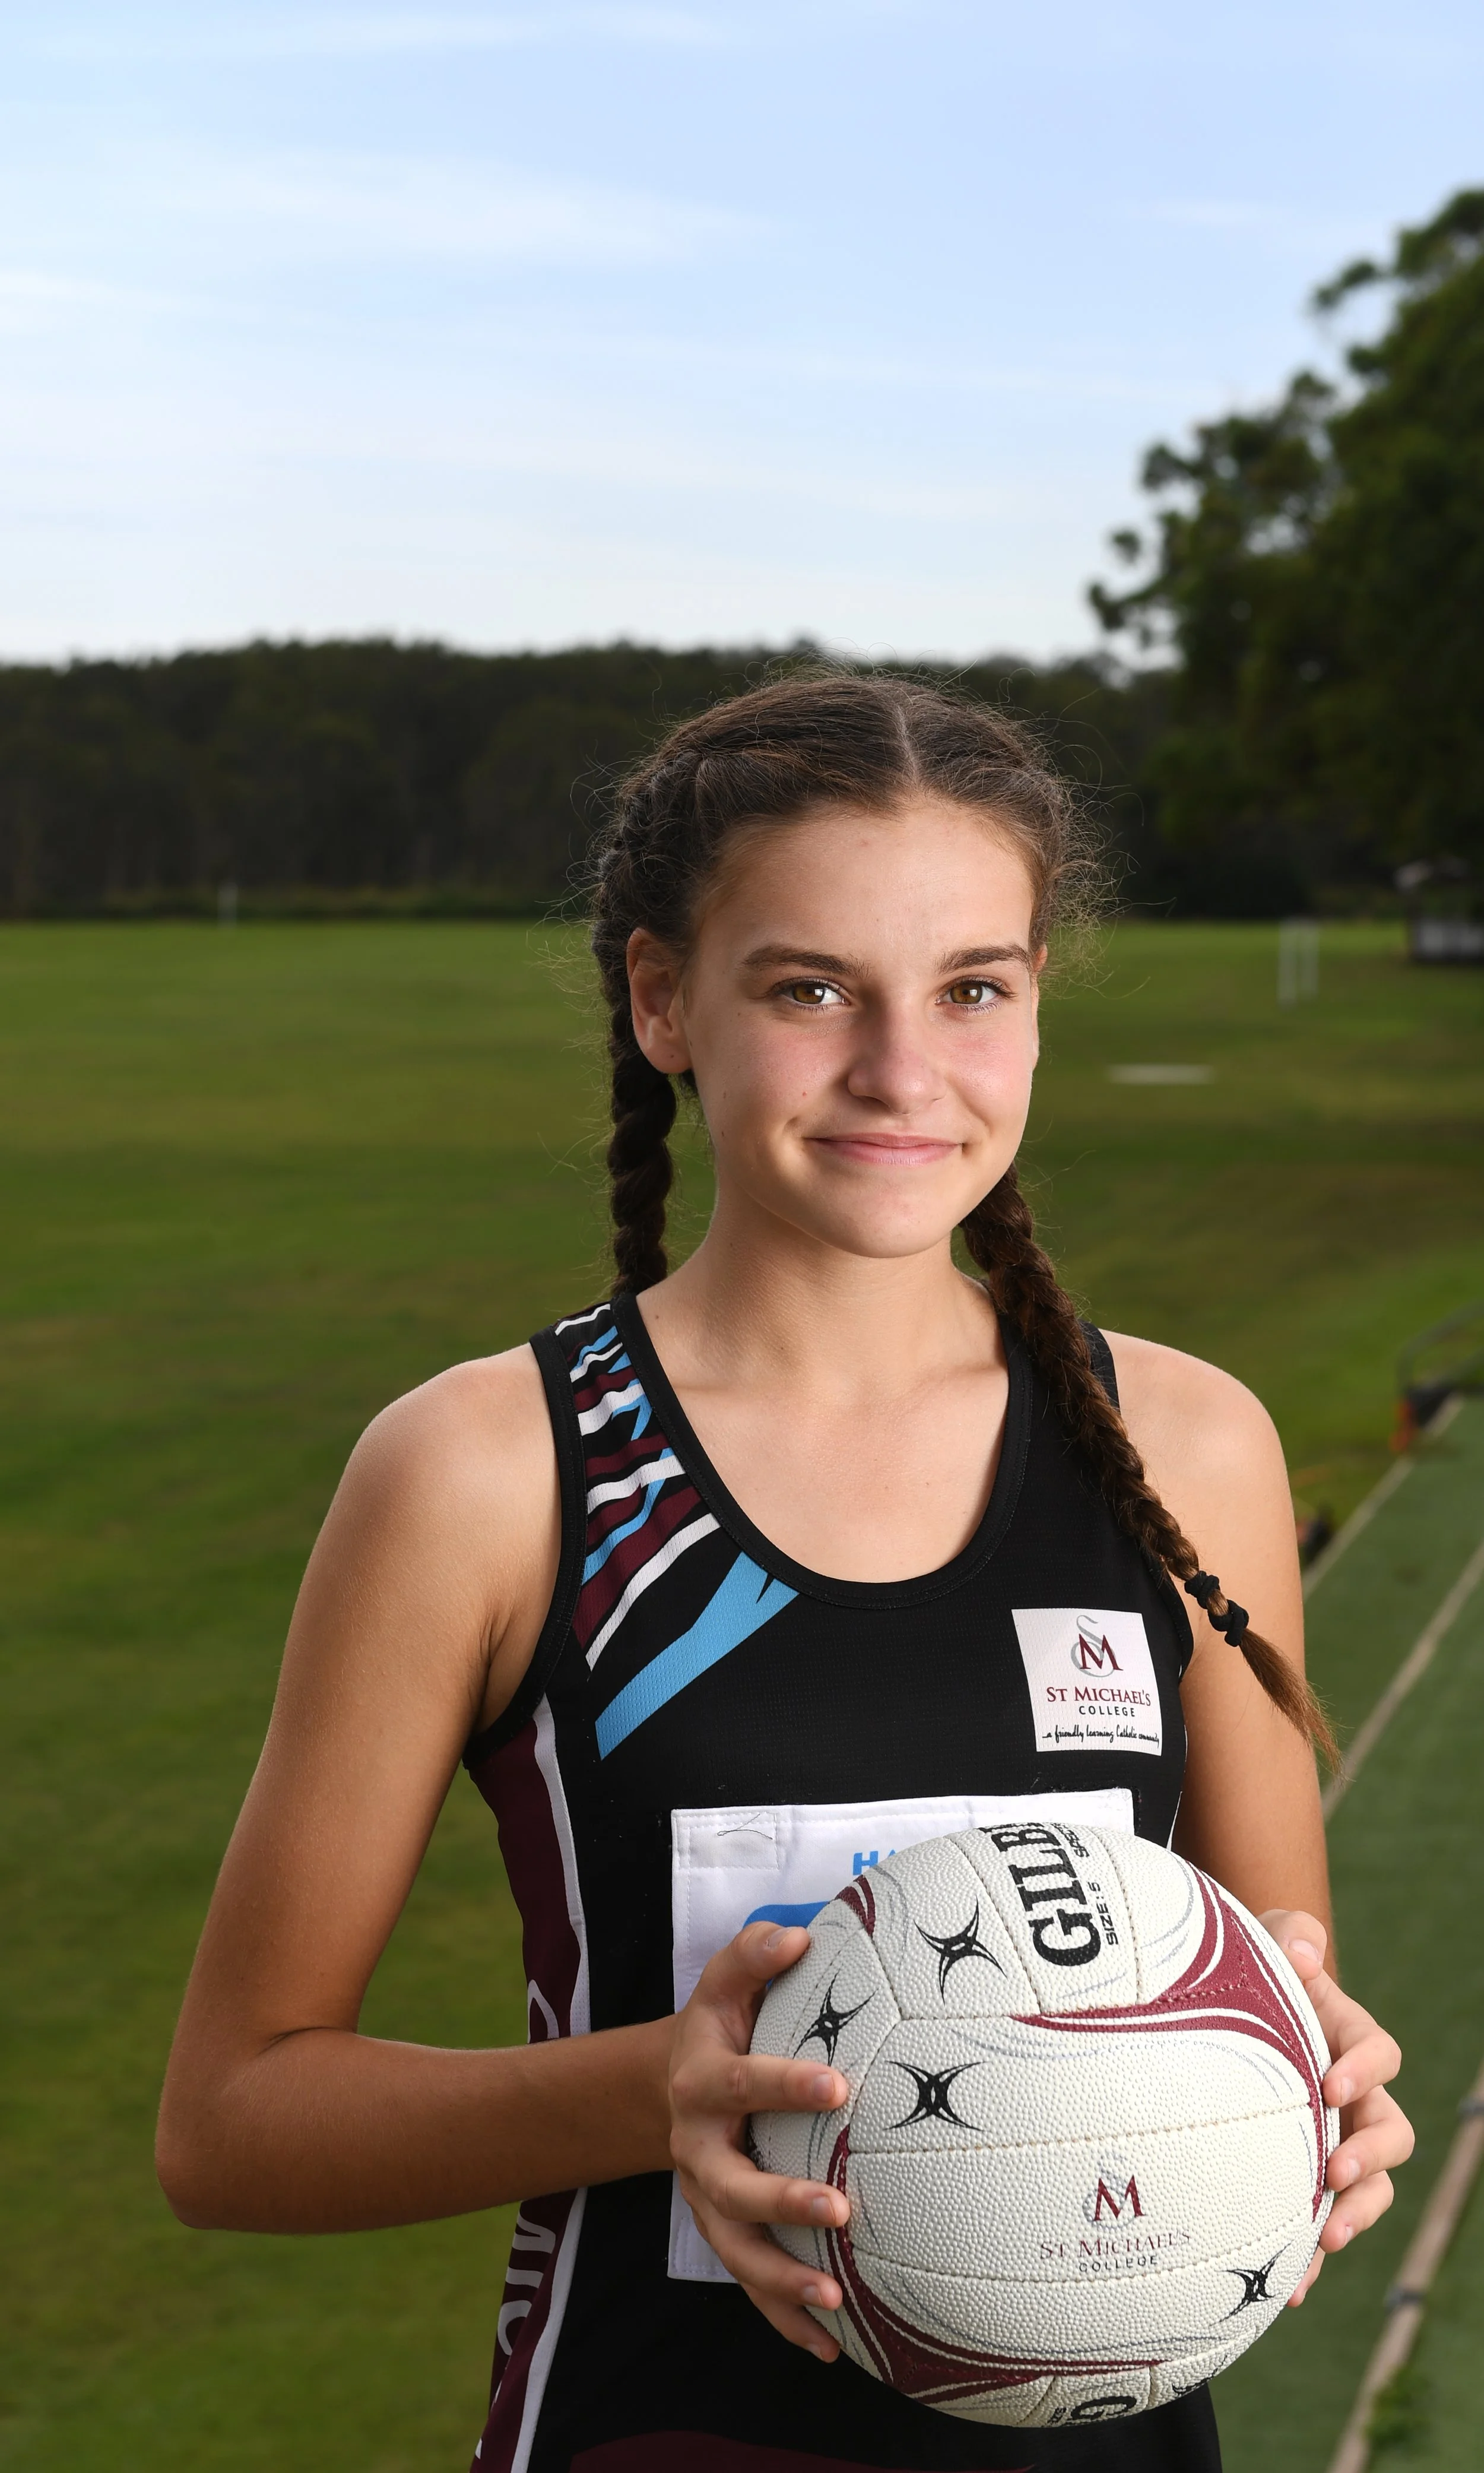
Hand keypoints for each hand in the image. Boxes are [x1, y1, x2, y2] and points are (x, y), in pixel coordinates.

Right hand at [668, 1922, 850, 2359]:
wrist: (669, 2083)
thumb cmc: (723, 2023)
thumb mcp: (725, 1981)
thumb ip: (755, 1953)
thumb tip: (800, 1934)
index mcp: (702, 2079)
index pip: (742, 2081)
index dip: (785, 2084)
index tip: (838, 2087)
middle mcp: (697, 2145)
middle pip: (729, 2184)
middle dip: (781, 2199)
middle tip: (839, 2207)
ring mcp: (705, 2197)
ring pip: (736, 2248)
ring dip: (782, 2278)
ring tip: (834, 2298)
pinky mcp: (720, 2232)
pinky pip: (749, 2284)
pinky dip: (784, 2318)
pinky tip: (830, 2346)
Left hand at [1261, 1910, 1414, 2304]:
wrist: (1225, 2010)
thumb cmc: (1252, 1969)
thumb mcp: (1269, 1937)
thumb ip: (1291, 1935)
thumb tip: (1304, 1953)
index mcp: (1348, 2039)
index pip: (1381, 2054)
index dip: (1366, 2070)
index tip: (1332, 2085)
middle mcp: (1352, 2096)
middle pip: (1391, 2133)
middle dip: (1372, 2157)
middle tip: (1337, 2169)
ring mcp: (1333, 2140)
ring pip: (1371, 2187)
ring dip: (1356, 2213)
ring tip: (1326, 2234)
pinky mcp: (1305, 2178)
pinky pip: (1321, 2221)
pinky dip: (1311, 2256)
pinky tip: (1290, 2287)